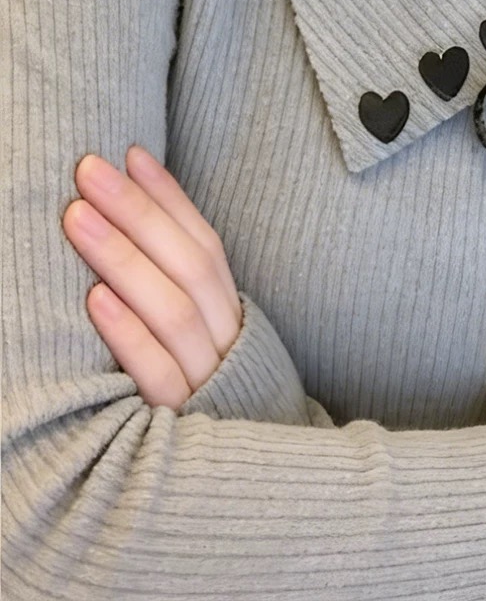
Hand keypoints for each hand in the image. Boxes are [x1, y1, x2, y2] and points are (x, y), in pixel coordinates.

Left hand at [62, 145, 241, 410]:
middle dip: (136, 211)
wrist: (253, 487)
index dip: (168, 195)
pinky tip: (94, 299)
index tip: (130, 152)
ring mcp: (207, 379)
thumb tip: (137, 222)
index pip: (203, 239)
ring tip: (78, 217)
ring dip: (122, 257)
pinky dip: (127, 333)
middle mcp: (225, 338)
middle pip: (186, 262)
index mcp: (231, 311)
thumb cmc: (213, 395)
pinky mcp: (180, 421)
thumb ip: (181, 292)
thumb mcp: (209, 339)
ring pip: (172, 308)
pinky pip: (157, 372)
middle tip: (88, 171)